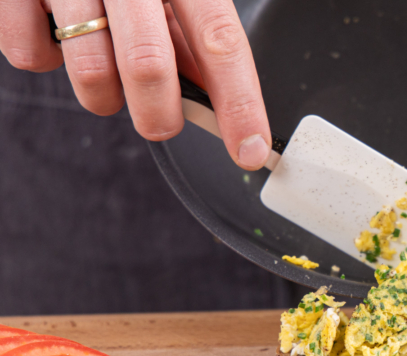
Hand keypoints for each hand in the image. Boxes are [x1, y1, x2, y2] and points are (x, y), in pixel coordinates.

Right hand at [0, 0, 271, 169]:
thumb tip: (218, 102)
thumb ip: (193, 39)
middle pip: (149, 65)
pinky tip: (58, 32)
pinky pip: (32, 56)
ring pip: (91, 73)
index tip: (250, 149)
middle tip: (162, 121)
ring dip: (104, 95)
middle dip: (160, 116)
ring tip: (104, 65)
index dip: (239, 102)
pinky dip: (48, 60)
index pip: (221, 40)